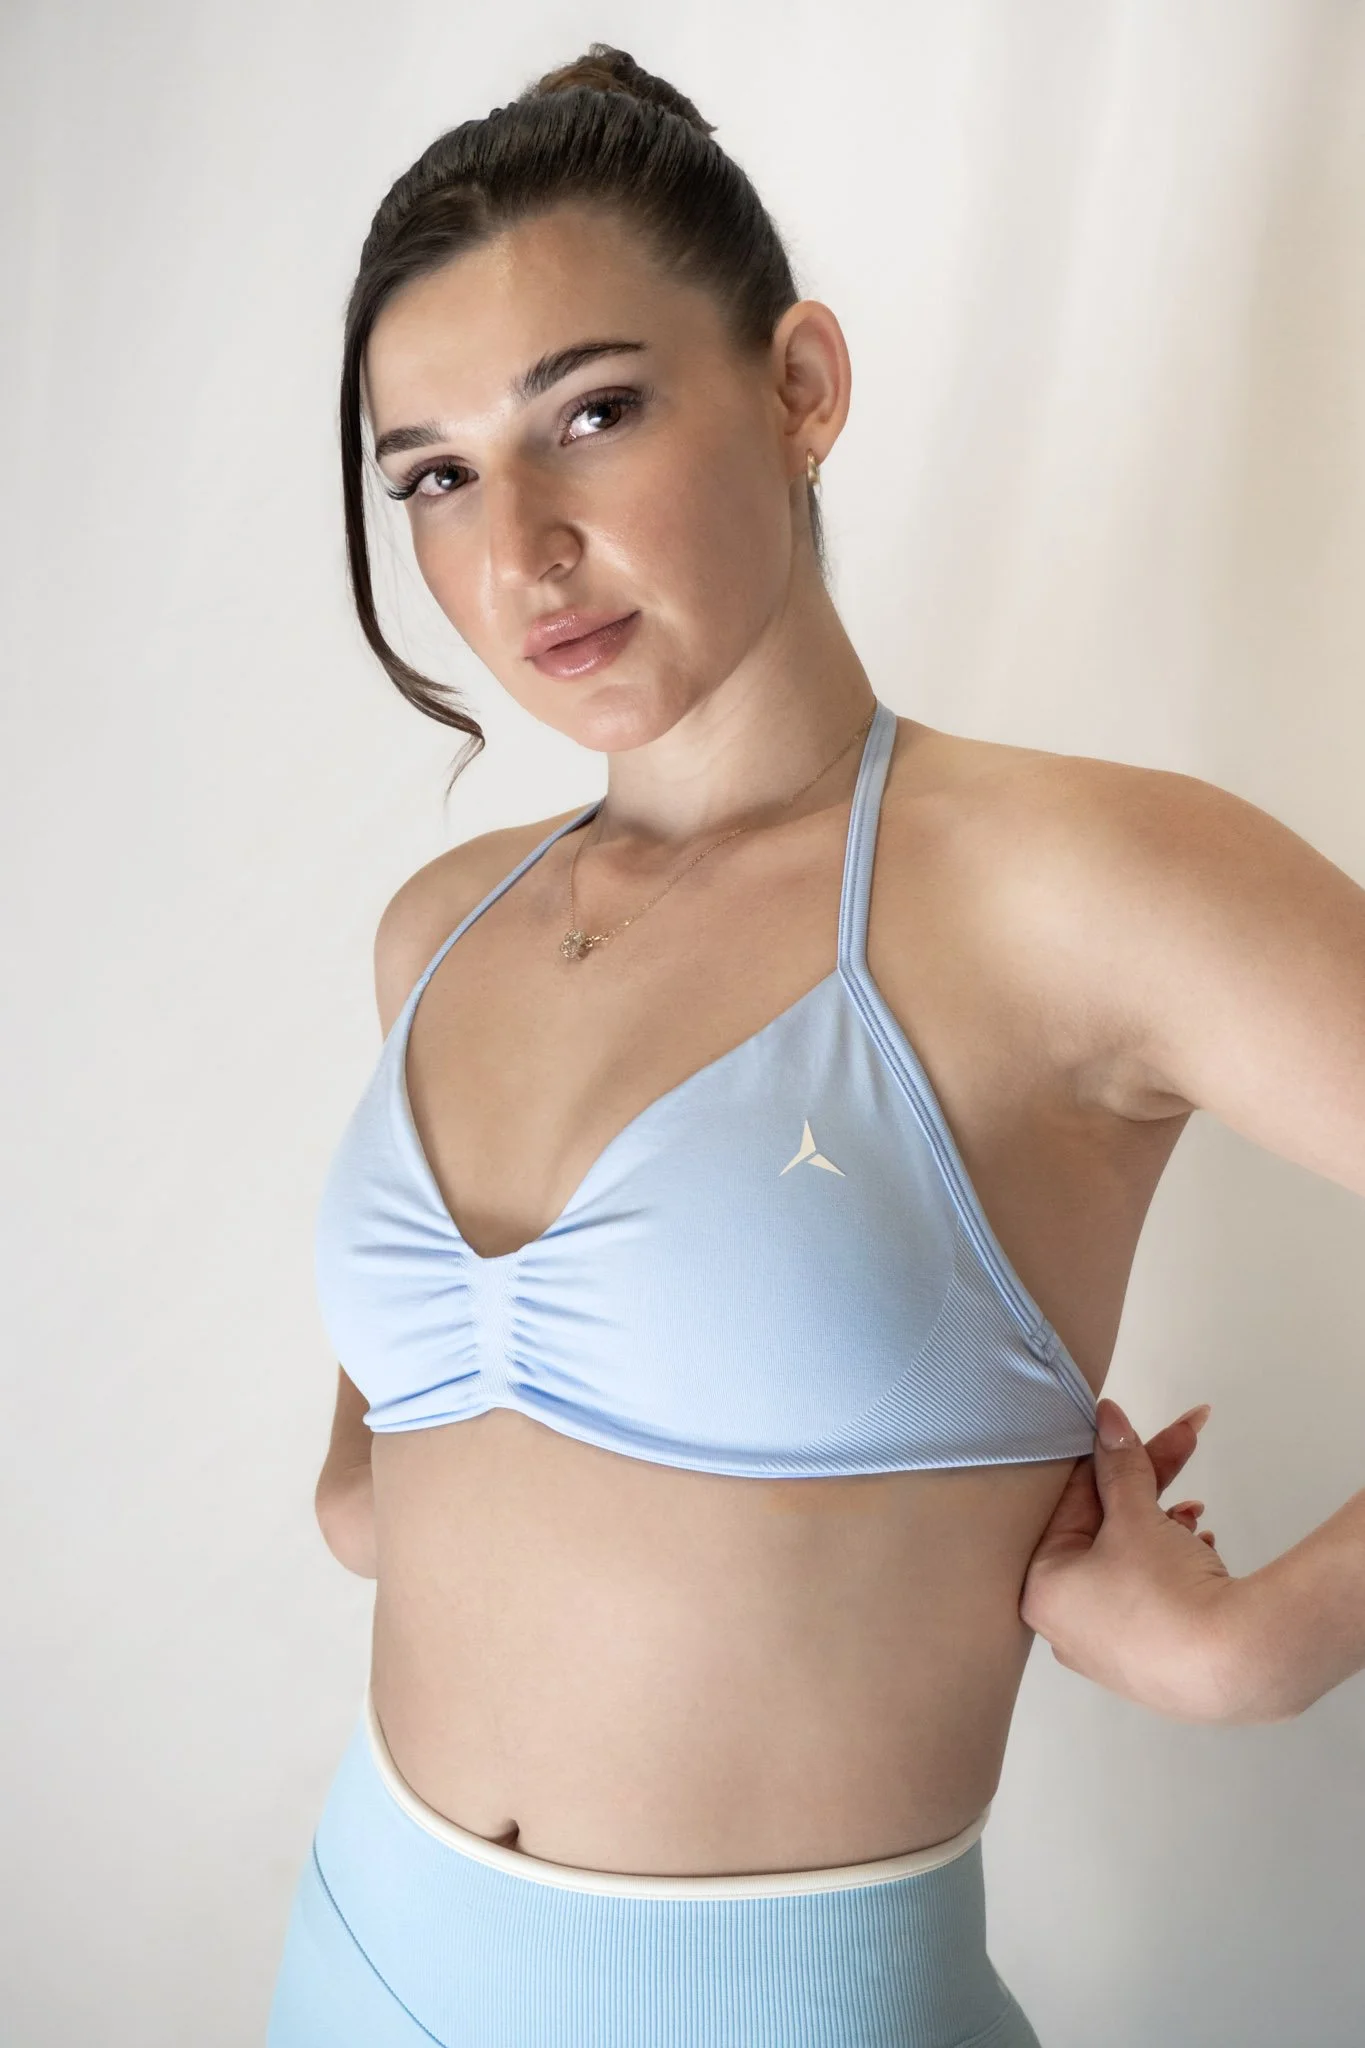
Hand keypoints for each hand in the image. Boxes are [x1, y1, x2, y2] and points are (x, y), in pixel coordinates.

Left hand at [1020, 1397, 1239, 1721]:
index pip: (1069, 1504)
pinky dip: (1175, 1563)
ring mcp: (1110, 1650)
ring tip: (1196, 1510)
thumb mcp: (1135, 1517)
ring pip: (1131, 1561)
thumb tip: (1107, 1415)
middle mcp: (1066, 1626)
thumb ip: (1120, 1464)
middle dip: (1147, 1485)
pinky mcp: (1152, 1662)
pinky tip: (1204, 1545)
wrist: (1238, 1666)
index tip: (1132, 1429)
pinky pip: (1153, 1596)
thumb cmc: (1162, 1590)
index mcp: (1041, 1591)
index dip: (1105, 1460)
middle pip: (1103, 1531)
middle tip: (1185, 1438)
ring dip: (1163, 1523)